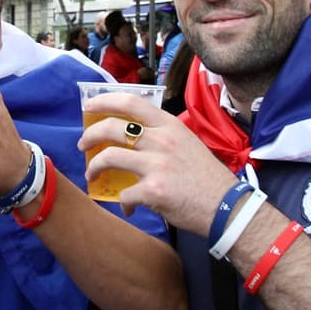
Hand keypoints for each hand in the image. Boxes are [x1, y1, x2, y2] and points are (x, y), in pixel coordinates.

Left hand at [79, 94, 237, 232]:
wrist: (227, 207)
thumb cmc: (206, 177)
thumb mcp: (187, 143)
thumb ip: (162, 136)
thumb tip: (132, 138)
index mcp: (169, 126)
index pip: (130, 103)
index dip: (104, 101)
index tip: (89, 107)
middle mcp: (161, 140)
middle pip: (111, 128)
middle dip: (89, 136)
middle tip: (83, 145)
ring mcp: (156, 165)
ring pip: (108, 157)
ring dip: (94, 168)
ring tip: (92, 174)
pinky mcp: (153, 190)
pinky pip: (124, 194)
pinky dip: (123, 203)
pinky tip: (128, 208)